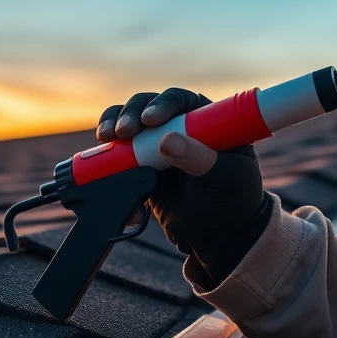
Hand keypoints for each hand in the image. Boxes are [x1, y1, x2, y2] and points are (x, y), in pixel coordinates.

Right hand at [96, 88, 270, 285]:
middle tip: (122, 132)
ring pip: (129, 125)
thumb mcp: (226, 179)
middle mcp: (180, 126)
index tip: (150, 121)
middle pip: (148, 106)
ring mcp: (158, 145)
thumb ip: (200, 159)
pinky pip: (119, 155)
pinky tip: (103, 165)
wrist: (219, 236)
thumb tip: (167, 140)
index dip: (163, 104)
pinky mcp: (141, 166)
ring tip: (108, 137)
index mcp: (208, 120)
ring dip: (114, 126)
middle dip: (131, 114)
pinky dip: (107, 156)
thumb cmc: (232, 201)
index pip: (182, 101)